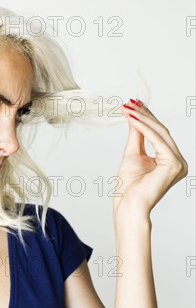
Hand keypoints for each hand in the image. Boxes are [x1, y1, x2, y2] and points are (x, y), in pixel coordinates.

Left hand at [114, 99, 187, 217]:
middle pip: (161, 131)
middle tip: (130, 102)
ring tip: (129, 108)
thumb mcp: (132, 154)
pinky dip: (144, 129)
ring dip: (143, 118)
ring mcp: (179, 164)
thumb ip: (136, 135)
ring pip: (161, 134)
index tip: (133, 104)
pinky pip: (158, 141)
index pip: (159, 133)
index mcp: (170, 160)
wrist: (129, 205)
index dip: (146, 117)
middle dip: (145, 115)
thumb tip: (135, 115)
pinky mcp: (174, 164)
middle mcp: (178, 162)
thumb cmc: (129, 187)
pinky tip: (133, 119)